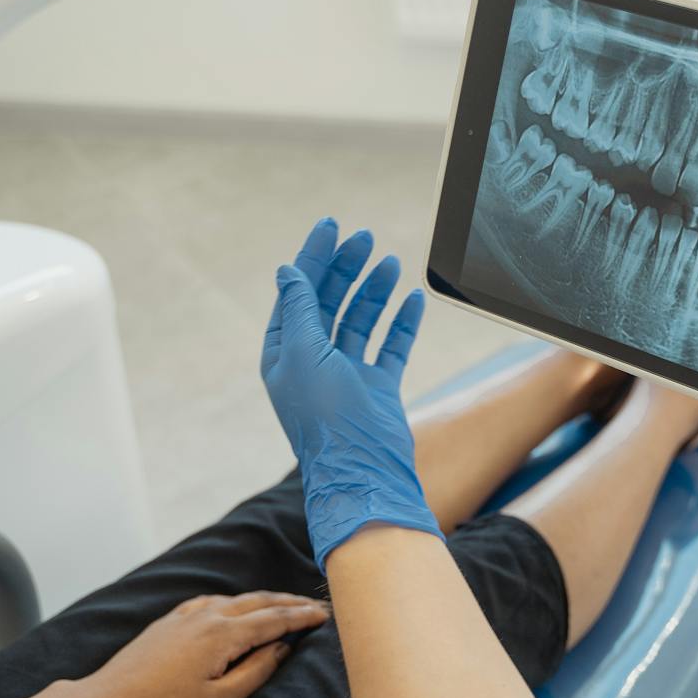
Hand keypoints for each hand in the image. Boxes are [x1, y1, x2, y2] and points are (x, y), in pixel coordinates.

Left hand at [78, 593, 329, 697]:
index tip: (326, 615)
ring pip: (236, 599)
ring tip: (284, 605)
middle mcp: (207, 616)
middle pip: (259, 601)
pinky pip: (212, 602)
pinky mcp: (170, 620)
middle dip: (289, 603)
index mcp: (223, 634)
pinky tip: (236, 607)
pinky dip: (235, 602)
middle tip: (315, 605)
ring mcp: (186, 615)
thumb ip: (256, 672)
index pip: (275, 619)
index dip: (302, 617)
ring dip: (264, 600)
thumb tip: (282, 648)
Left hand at [260, 217, 441, 564]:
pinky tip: (411, 299)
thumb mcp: (304, 352)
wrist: (364, 472)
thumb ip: (299, 308)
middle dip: (346, 268)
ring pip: (361, 320)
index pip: (299, 293)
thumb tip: (288, 271)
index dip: (313, 258)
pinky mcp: (378, 388)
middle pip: (329, 301)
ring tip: (390, 262)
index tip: (331, 226)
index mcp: (286, 353)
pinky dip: (401, 322)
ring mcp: (347, 375)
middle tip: (365, 239)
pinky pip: (390, 346)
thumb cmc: (327, 417)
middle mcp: (314, 361)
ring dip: (374, 290)